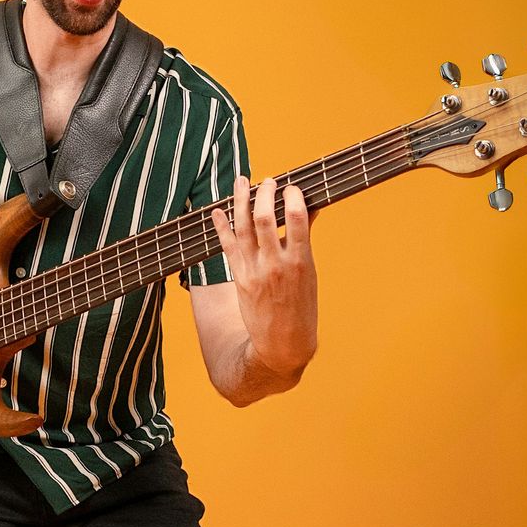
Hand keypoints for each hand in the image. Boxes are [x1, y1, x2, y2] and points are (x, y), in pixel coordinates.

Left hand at [212, 176, 317, 377]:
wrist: (283, 345)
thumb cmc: (302, 307)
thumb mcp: (310, 274)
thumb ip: (304, 240)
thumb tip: (308, 208)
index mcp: (300, 261)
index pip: (297, 218)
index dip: (292, 196)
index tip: (291, 186)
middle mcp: (276, 264)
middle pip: (264, 218)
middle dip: (265, 193)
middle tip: (268, 181)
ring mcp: (255, 271)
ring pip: (243, 228)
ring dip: (240, 200)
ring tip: (242, 181)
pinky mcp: (239, 278)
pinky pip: (227, 246)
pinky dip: (220, 226)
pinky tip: (217, 210)